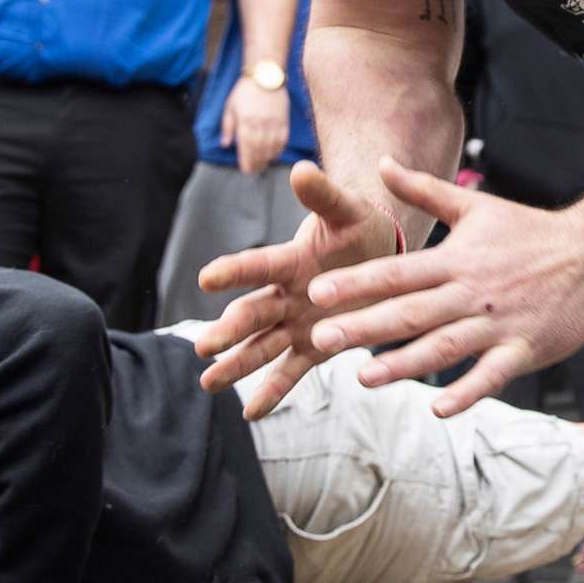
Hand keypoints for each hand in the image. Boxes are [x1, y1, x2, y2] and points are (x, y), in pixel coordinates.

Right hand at [193, 161, 399, 418]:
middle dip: (229, 330)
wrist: (378, 251)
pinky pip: (289, 372)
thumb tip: (302, 169)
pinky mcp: (312, 347)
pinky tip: (251, 413)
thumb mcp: (347, 210)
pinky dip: (272, 392)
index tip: (206, 277)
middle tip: (205, 346)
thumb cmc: (358, 227)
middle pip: (253, 313)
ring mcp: (295, 323)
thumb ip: (324, 194)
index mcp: (291, 260)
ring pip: (260, 347)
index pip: (258, 265)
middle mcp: (285, 294)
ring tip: (209, 383)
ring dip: (236, 364)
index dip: (234, 271)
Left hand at [221, 77, 290, 176]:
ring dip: (267, 158)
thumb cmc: (245, 92)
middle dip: (256, 162)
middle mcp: (260, 123)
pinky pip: (283, 139)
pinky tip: (275, 154)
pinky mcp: (284, 120)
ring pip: (272, 147)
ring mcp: (274, 122)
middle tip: (254, 170)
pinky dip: (279, 149)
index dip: (247, 161)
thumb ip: (228, 127)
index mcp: (245, 121)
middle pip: (259, 150)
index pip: (246, 147)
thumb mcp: (230, 107)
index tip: (246, 170)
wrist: (265, 75)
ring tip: (263, 164)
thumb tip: (225, 145)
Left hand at [302, 158, 583, 417]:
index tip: (317, 293)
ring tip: (364, 378)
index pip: (397, 272)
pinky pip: (491, 375)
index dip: (356, 283)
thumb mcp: (476, 205)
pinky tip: (438, 408)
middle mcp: (471, 292)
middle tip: (322, 339)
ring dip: (403, 364)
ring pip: (443, 347)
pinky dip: (466, 392)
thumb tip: (382, 163)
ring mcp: (497, 323)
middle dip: (364, 326)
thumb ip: (424, 189)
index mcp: (456, 259)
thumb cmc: (529, 231)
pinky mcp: (523, 350)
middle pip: (410, 312)